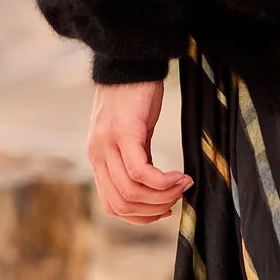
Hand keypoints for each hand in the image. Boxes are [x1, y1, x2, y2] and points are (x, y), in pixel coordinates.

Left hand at [86, 80, 191, 223]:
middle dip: (153, 210)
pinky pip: (141, 172)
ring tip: (182, 187)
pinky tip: (181, 177)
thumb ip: (136, 162)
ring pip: (131, 192)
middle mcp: (97, 155)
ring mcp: (107, 145)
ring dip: (162, 197)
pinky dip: (164, 182)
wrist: (130, 63)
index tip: (164, 210)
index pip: (112, 206)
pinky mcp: (123, 133)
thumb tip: (154, 191)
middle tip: (178, 199)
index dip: (140, 217)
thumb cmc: (136, 99)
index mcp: (99, 159)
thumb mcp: (134, 137)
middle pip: (122, 204)